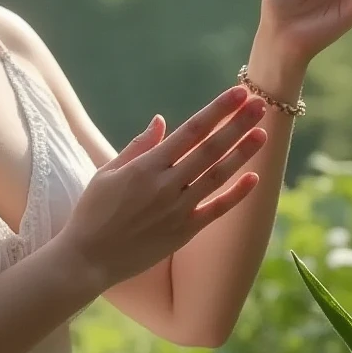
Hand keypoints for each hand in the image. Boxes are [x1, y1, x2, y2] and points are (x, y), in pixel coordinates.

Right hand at [56, 85, 267, 291]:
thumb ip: (138, 146)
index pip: (191, 131)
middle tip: (260, 105)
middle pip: (210, 149)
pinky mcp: (183, 232)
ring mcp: (178, 210)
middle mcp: (166, 185)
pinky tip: (254, 178)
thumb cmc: (92, 211)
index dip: (217, 110)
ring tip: (263, 134)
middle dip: (237, 125)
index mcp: (146, 166)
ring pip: (217, 176)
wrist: (88, 259)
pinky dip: (236, 195)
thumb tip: (162, 120)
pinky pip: (216, 210)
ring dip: (242, 153)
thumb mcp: (107, 172)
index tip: (237, 93)